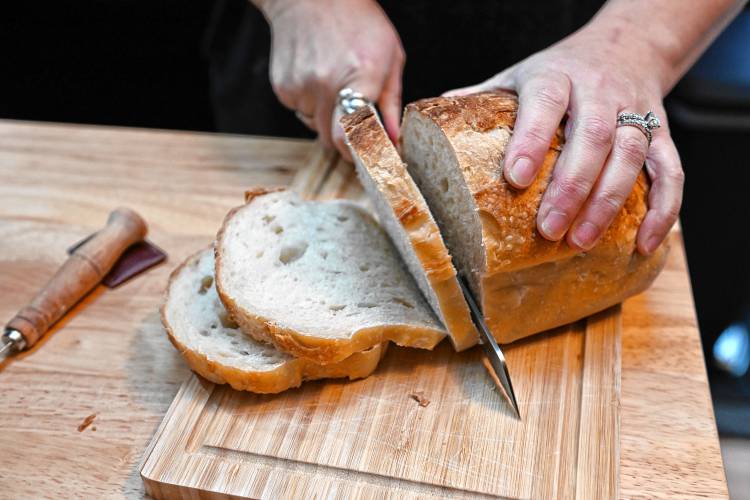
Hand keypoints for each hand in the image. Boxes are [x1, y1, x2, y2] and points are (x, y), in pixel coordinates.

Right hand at [260, 0, 404, 158]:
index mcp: (360, 77)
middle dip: (345, 137)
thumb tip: (394, 140)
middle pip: (332, 139)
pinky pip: (300, 113)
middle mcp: (326, 85)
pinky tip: (318, 79)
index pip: (350, 135)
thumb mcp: (390, 56)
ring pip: (316, 127)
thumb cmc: (358, 22)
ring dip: (327, 118)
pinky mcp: (283, 88)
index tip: (365, 158)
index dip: (357, 153)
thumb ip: (392, 102)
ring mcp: (301, 87)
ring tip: (335, 87)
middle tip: (355, 121)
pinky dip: (310, 105)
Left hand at [445, 24, 683, 255]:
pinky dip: (663, 209)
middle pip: (594, 136)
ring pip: (632, 155)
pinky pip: (671, 171)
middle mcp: (599, 92)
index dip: (532, 139)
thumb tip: (425, 132)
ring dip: (610, 202)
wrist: (625, 46)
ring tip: (581, 241)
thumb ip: (480, 103)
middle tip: (548, 230)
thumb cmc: (560, 72)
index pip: (545, 103)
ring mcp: (635, 112)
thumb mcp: (517, 76)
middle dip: (571, 186)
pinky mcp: (661, 133)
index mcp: (555, 77)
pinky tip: (643, 243)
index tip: (515, 178)